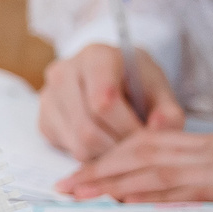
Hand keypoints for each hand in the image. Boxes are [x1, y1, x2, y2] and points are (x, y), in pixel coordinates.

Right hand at [39, 43, 181, 159]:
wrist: (114, 77)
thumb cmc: (138, 83)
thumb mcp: (160, 90)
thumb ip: (168, 111)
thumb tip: (159, 129)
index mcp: (95, 56)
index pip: (104, 101)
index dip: (129, 127)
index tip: (148, 137)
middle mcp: (64, 71)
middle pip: (88, 127)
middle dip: (118, 146)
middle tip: (138, 150)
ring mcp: (49, 96)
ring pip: (78, 143)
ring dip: (107, 155)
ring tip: (125, 145)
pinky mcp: (44, 119)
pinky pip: (69, 149)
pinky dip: (93, 155)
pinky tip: (107, 142)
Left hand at [57, 128, 212, 211]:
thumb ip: (188, 171)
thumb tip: (152, 192)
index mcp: (194, 142)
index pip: (137, 145)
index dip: (103, 158)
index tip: (75, 173)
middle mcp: (195, 151)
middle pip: (133, 155)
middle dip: (94, 171)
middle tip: (62, 187)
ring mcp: (208, 168)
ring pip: (149, 170)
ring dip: (111, 183)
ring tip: (80, 194)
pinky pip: (180, 190)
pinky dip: (150, 196)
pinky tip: (127, 203)